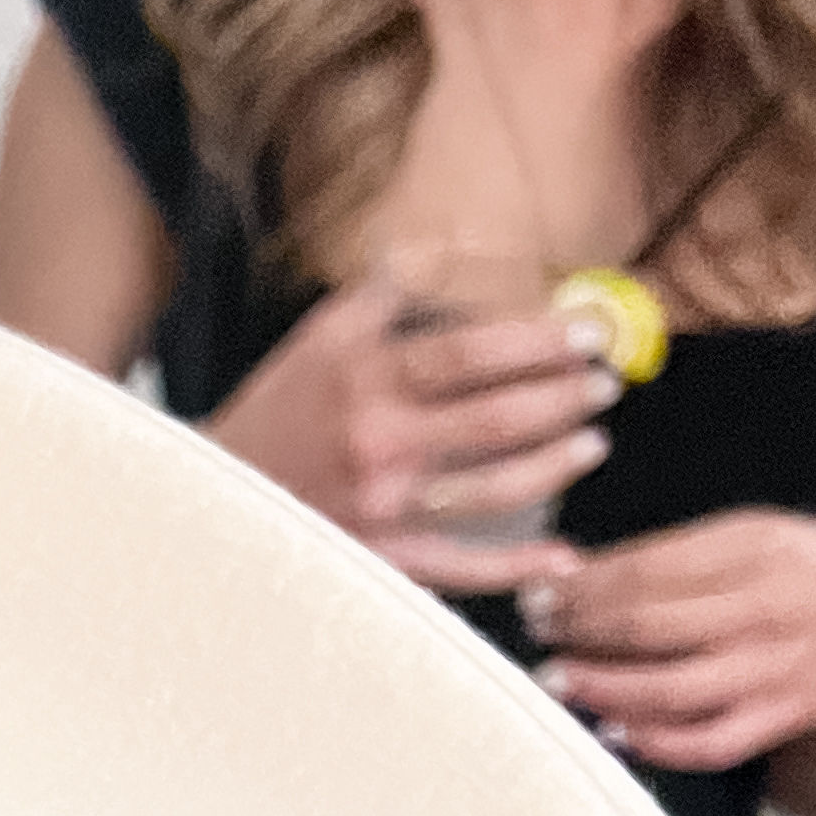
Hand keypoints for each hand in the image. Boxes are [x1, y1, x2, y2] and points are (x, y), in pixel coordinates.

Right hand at [203, 274, 612, 594]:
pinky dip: (518, 568)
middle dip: (562, 400)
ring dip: (555, 467)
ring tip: (592, 444)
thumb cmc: (274, 415)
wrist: (211, 503)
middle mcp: (379, 443)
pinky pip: (463, 568)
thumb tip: (438, 248)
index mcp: (366, 379)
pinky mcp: (384, 560)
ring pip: (493, 491)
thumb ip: (382, 296)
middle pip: (495, 420)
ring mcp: (384, 509)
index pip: (470, 354)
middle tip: (603, 384)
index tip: (583, 335)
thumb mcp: (316, 341)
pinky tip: (563, 557)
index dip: (537, 343)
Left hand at [527, 514, 815, 770]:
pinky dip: (656, 743)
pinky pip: (710, 742)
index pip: (647, 570)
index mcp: (755, 549)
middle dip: (581, 631)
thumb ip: (673, 553)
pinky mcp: (782, 716)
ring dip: (604, 688)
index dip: (583, 586)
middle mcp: (764, 609)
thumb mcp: (754, 535)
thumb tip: (578, 572)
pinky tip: (613, 732)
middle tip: (537, 632)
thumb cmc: (807, 571)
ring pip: (671, 689)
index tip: (538, 593)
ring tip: (558, 681)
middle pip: (650, 626)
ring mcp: (774, 668)